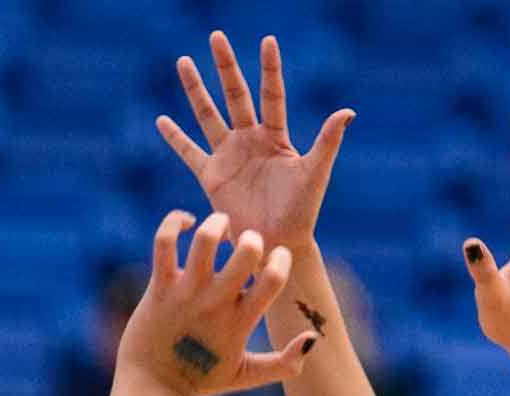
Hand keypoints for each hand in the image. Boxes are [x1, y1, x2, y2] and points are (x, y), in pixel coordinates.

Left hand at [115, 211, 315, 395]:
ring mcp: (186, 293)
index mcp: (241, 322)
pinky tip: (186, 223)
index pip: (274, 280)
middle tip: (248, 239)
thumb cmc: (203, 380)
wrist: (154, 387)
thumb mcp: (249, 375)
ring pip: (205, 239)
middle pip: (246, 253)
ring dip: (217, 222)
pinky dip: (174, 222)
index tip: (276, 258)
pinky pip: (165, 241)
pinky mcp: (159, 286)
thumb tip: (313, 338)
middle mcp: (216, 304)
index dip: (281, 260)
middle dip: (253, 237)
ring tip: (220, 223)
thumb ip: (285, 363)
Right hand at [157, 33, 351, 252]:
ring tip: (183, 61)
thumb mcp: (315, 174)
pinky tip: (161, 120)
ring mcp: (229, 157)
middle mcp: (251, 141)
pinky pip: (189, 153)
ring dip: (195, 90)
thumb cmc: (302, 212)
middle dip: (225, 67)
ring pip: (208, 115)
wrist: (278, 244)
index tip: (267, 41)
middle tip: (216, 36)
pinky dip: (175, 138)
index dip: (270, 69)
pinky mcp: (212, 177)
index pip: (271, 95)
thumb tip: (348, 111)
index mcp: (275, 138)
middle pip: (235, 95)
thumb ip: (328, 141)